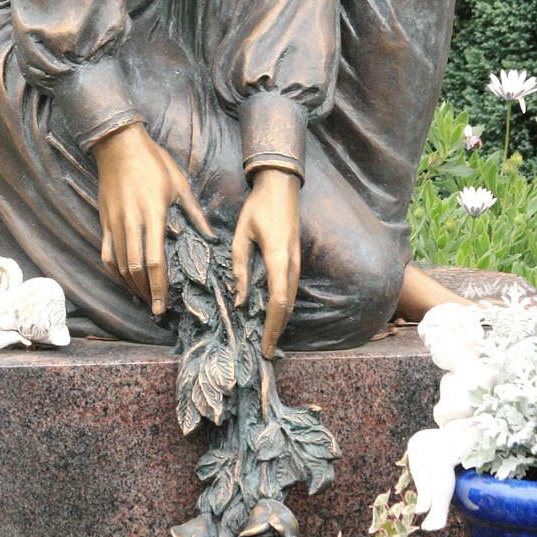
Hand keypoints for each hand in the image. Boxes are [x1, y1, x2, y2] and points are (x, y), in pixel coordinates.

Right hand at [94, 124, 213, 315]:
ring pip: (120, 264)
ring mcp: (114, 222)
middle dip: (146, 292)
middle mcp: (131, 222)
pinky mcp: (104, 221)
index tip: (164, 305)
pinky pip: (106, 253)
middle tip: (157, 309)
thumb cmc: (154, 162)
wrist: (119, 145)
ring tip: (144, 299)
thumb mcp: (180, 184)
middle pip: (136, 268)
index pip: (155, 260)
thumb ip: (195, 213)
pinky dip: (114, 271)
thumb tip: (212, 237)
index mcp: (153, 214)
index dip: (159, 286)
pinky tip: (124, 281)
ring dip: (131, 285)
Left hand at [232, 168, 300, 358]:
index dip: (272, 328)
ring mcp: (297, 261)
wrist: (281, 186)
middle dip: (277, 330)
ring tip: (267, 337)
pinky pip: (291, 288)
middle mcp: (292, 264)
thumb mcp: (241, 235)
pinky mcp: (296, 258)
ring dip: (281, 319)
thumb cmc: (257, 208)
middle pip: (287, 306)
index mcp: (277, 259)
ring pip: (291, 298)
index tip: (266, 347)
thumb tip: (239, 301)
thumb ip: (240, 268)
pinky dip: (283, 306)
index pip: (278, 302)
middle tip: (265, 350)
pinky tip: (273, 313)